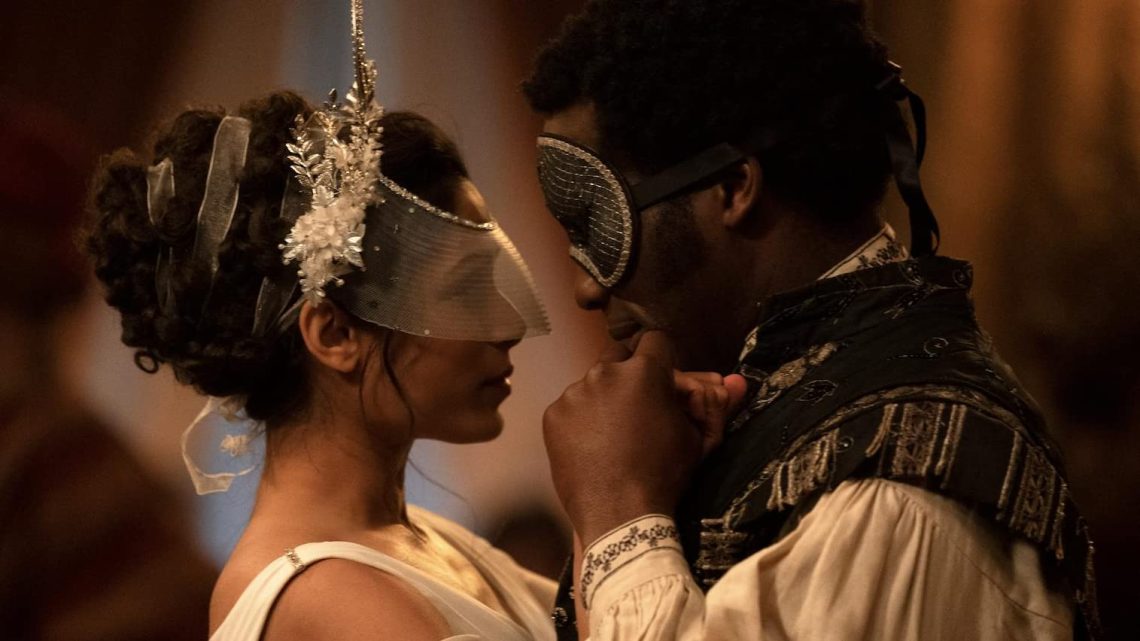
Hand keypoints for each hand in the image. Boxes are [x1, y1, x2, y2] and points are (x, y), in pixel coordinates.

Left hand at [543, 331, 745, 545]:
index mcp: (644, 371)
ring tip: (617, 430)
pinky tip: (594, 443)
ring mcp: (575, 393)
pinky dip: (582, 419)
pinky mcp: (553, 414)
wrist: (619, 515)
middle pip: (619, 356)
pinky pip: (572, 406)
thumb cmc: (665, 475)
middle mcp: (605, 372)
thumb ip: (715, 404)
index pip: (655, 340)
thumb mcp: (698, 439)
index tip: (663, 381)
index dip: (662, 359)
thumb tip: (736, 381)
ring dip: (606, 397)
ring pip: (593, 382)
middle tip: (641, 406)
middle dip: (631, 373)